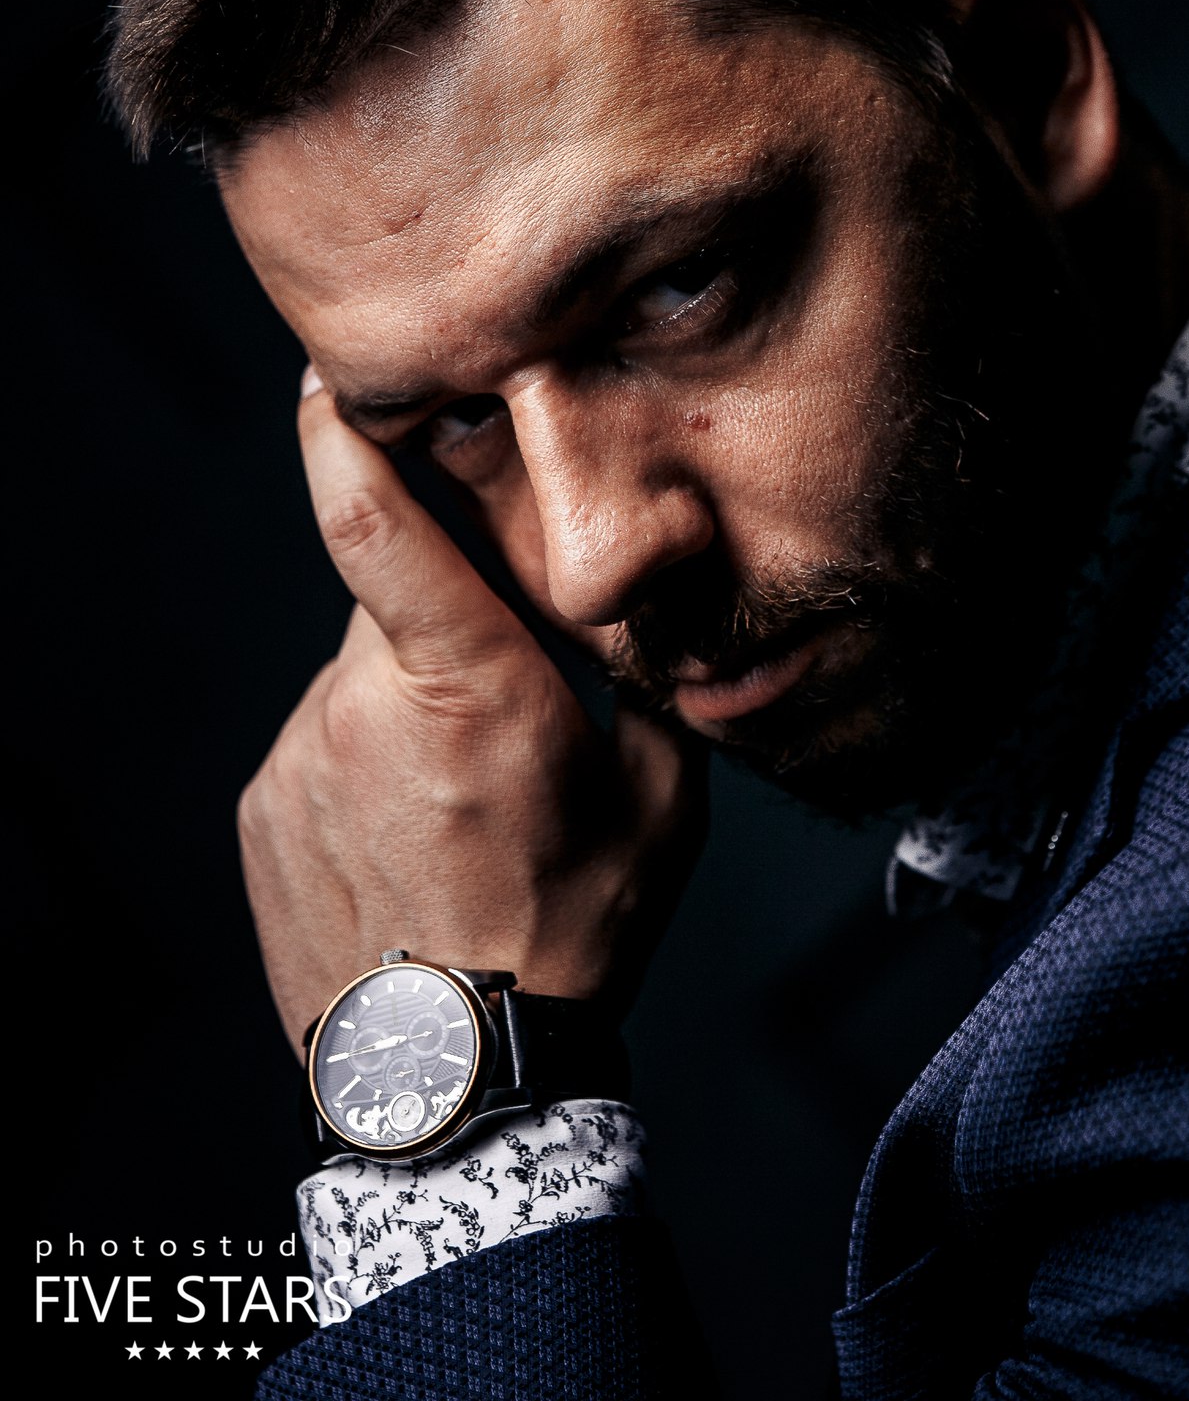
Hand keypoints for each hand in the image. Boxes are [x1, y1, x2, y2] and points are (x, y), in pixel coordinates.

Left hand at [238, 381, 707, 1056]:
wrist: (460, 1078)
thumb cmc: (570, 931)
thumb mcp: (657, 794)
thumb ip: (638, 682)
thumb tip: (637, 619)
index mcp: (468, 683)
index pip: (376, 521)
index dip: (344, 434)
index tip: (330, 379)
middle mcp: (361, 706)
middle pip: (396, 610)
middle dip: (447, 636)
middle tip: (501, 719)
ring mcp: (298, 761)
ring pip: (358, 684)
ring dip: (405, 714)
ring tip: (457, 815)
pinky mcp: (263, 811)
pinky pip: (319, 747)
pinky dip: (361, 770)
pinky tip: (408, 846)